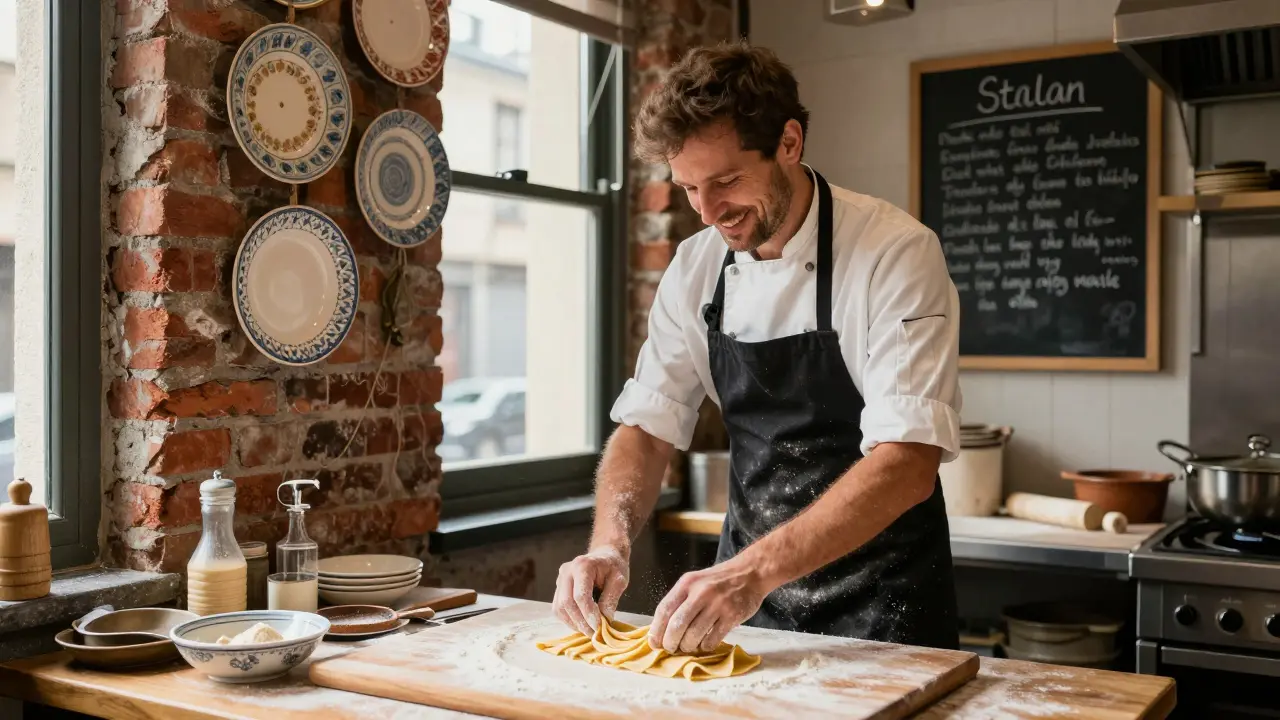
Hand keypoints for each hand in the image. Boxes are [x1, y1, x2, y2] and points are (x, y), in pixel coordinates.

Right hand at [553, 545, 629, 635]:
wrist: (605, 555)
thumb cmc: (613, 567)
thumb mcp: (619, 580)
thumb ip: (611, 599)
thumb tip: (604, 619)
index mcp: (582, 566)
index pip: (580, 595)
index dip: (588, 614)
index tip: (599, 627)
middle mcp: (566, 571)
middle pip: (567, 603)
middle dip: (580, 622)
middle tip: (594, 634)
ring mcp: (560, 580)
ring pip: (559, 608)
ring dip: (574, 623)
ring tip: (589, 631)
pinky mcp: (558, 589)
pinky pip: (558, 609)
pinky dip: (569, 620)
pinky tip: (582, 624)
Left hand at [648, 557, 769, 654]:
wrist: (750, 573)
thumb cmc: (719, 581)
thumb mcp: (696, 582)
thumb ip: (680, 601)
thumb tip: (662, 629)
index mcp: (687, 583)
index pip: (664, 609)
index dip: (656, 630)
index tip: (654, 642)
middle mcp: (701, 593)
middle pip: (677, 625)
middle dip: (670, 642)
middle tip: (670, 648)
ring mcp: (717, 604)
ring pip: (693, 635)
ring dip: (687, 646)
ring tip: (688, 647)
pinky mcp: (732, 616)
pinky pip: (712, 639)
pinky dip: (704, 646)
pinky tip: (704, 644)